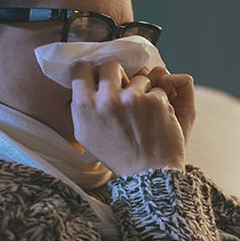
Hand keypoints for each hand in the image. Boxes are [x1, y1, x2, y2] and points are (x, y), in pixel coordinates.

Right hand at [69, 61, 185, 175]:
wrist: (146, 174)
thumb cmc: (116, 154)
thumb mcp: (86, 134)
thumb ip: (81, 106)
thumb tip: (80, 80)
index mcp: (83, 107)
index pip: (81, 69)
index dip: (92, 71)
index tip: (99, 77)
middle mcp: (104, 101)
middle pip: (111, 66)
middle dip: (119, 75)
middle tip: (124, 91)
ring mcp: (131, 99)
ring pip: (139, 77)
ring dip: (143, 90)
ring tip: (142, 114)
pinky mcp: (154, 101)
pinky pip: (158, 89)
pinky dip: (159, 101)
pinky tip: (156, 120)